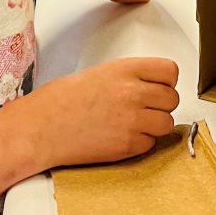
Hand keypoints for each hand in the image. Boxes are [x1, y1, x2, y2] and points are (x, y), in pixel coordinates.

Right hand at [29, 57, 179, 167]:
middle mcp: (132, 92)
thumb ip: (130, 77)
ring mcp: (132, 120)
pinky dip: (141, 142)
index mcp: (125, 69)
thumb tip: (152, 86)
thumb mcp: (101, 73)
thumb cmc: (63, 100)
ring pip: (166, 123)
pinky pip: (151, 143)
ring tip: (133, 124)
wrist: (43, 127)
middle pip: (172, 98)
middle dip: (161, 104)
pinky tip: (121, 136)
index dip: (167, 81)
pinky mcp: (128, 145)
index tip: (160, 86)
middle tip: (144, 108)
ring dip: (154, 125)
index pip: (170, 71)